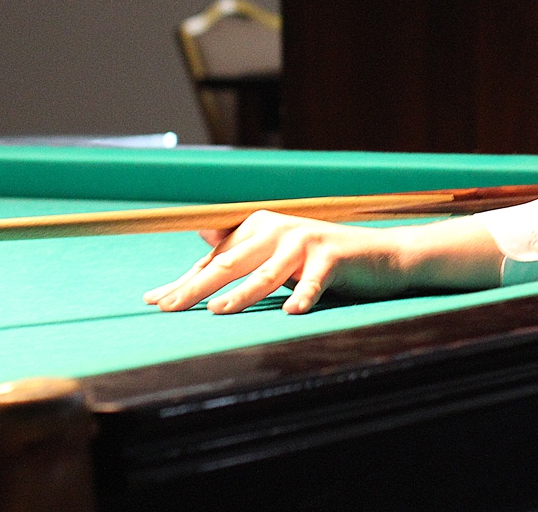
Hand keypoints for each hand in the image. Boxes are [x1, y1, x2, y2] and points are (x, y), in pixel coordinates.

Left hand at [143, 212, 502, 314]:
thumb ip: (244, 250)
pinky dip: (303, 295)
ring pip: (265, 273)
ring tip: (218, 311)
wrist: (383, 256)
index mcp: (262, 226)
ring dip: (241, 294)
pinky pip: (313, 281)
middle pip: (230, 262)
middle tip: (168, 307)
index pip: (216, 258)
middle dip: (196, 286)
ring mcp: (307, 241)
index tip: (154, 300)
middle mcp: (280, 228)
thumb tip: (200, 234)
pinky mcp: (334, 255)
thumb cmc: (325, 261)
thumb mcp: (280, 254)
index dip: (185, 280)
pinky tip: (291, 311)